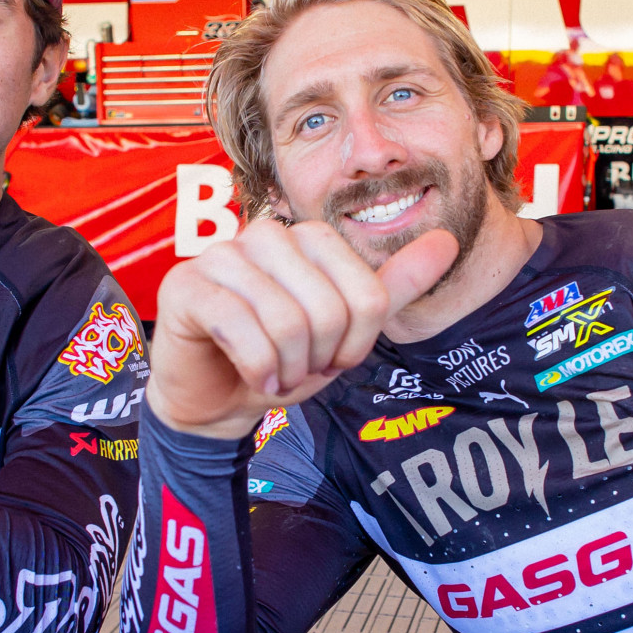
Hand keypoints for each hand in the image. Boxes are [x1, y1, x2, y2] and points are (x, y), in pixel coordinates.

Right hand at [146, 216, 455, 439]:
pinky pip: (242, 330)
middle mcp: (263, 234)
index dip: (356, 344)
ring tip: (273, 373)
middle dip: (319, 359)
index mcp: (307, 236)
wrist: (215, 398)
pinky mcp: (184, 286)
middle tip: (297, 369)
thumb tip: (448, 242)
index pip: (367, 295)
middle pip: (329, 309)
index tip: (331, 357)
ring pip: (286, 321)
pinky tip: (251, 376)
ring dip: (286, 368)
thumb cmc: (279, 358)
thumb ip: (392, 288)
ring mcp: (218, 255)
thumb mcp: (345, 330)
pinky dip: (257, 370)